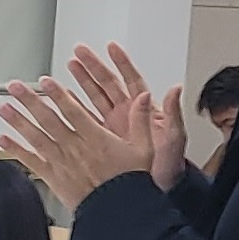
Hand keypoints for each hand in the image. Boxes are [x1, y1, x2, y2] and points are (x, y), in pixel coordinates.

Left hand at [0, 53, 147, 210]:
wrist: (118, 214)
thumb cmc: (130, 182)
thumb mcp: (144, 148)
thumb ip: (141, 120)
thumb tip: (145, 96)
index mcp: (95, 138)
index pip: (73, 110)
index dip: (58, 94)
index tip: (45, 80)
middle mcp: (74, 148)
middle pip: (48, 120)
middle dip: (30, 101)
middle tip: (15, 86)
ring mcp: (61, 163)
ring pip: (36, 138)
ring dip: (18, 121)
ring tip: (3, 107)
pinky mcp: (53, 178)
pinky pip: (32, 162)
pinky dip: (16, 150)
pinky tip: (3, 140)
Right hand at [80, 45, 186, 190]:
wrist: (156, 192)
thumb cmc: (169, 167)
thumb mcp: (173, 139)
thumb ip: (173, 113)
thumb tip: (176, 89)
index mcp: (143, 111)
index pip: (130, 80)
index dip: (121, 63)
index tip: (111, 47)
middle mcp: (126, 116)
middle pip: (106, 84)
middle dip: (93, 66)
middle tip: (79, 52)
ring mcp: (113, 128)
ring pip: (93, 98)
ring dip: (79, 83)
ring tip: (67, 67)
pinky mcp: (101, 142)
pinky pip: (83, 121)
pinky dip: (72, 110)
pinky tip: (62, 101)